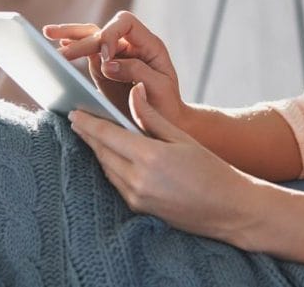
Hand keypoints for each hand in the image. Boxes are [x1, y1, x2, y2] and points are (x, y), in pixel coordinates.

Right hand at [44, 11, 185, 128]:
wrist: (169, 122)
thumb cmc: (168, 105)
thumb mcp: (159, 88)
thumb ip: (136, 71)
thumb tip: (106, 63)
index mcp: (149, 45)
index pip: (126, 24)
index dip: (111, 35)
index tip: (105, 57)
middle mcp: (132, 45)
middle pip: (103, 30)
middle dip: (82, 41)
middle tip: (62, 54)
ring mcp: (117, 55)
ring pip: (92, 37)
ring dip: (71, 35)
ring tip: (47, 34)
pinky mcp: (105, 69)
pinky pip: (87, 53)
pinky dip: (72, 48)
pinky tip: (58, 46)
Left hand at [70, 83, 257, 242]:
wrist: (230, 210)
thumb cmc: (212, 169)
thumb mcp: (182, 137)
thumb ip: (152, 117)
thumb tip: (134, 92)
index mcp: (150, 156)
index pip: (108, 135)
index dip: (88, 122)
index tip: (73, 112)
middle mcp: (138, 179)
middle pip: (102, 152)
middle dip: (87, 135)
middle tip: (75, 119)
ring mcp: (136, 197)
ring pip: (106, 168)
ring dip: (96, 151)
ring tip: (88, 135)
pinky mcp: (139, 208)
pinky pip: (116, 182)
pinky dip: (109, 166)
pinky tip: (108, 156)